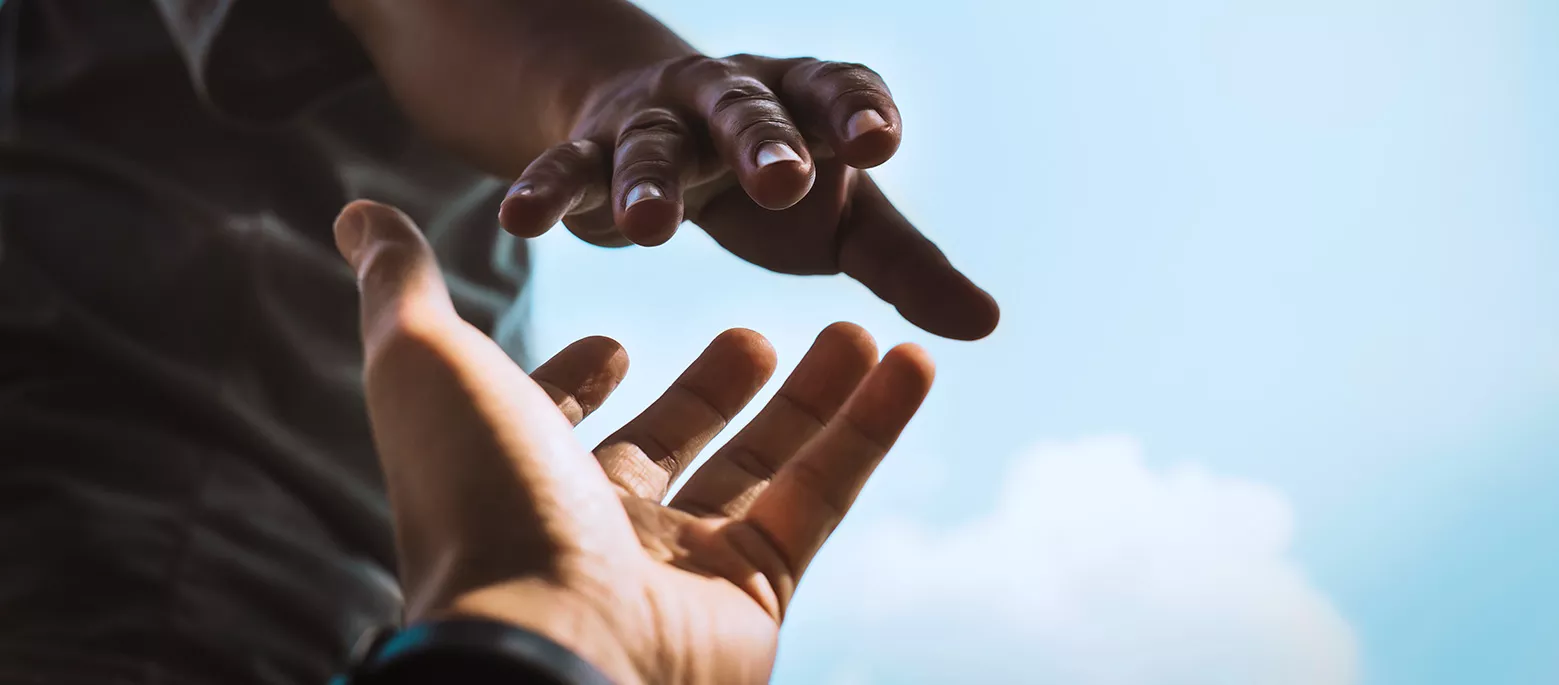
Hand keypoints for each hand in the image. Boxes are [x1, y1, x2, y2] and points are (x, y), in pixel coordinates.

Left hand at [335, 200, 935, 683]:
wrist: (546, 641)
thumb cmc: (479, 498)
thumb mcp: (425, 364)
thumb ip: (401, 286)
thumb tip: (359, 213)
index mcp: (518, 475)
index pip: (555, 423)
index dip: (580, 384)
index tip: (615, 342)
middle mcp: (596, 526)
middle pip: (672, 442)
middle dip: (714, 390)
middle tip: (756, 336)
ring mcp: (678, 566)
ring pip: (763, 467)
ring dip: (815, 398)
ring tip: (861, 329)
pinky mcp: (755, 595)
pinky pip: (821, 499)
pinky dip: (870, 429)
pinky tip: (910, 362)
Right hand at [497, 54, 999, 340]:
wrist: (665, 133)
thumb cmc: (777, 182)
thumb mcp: (846, 220)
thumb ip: (908, 267)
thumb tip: (985, 325)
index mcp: (807, 104)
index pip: (838, 92)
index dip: (857, 112)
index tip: (880, 141)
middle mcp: (732, 99)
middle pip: (748, 110)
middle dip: (763, 142)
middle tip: (783, 180)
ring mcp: (657, 121)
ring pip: (651, 143)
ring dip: (648, 180)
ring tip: (649, 231)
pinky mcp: (591, 149)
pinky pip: (565, 167)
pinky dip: (545, 190)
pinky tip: (519, 220)